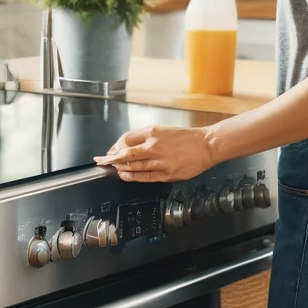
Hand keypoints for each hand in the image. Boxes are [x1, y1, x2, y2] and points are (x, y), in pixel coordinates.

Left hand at [95, 124, 218, 181]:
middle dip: (111, 158)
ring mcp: (160, 161)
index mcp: (153, 132)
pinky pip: (145, 177)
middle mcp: (154, 146)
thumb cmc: (186, 137)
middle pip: (126, 153)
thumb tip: (127, 146)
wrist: (207, 145)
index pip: (126, 139)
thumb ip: (145, 137)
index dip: (115, 146)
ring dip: (120, 168)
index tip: (110, 151)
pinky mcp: (166, 174)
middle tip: (101, 161)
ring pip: (133, 166)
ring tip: (111, 169)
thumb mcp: (163, 130)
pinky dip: (132, 176)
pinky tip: (125, 175)